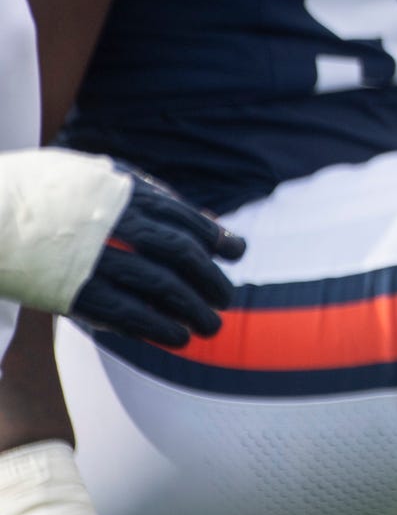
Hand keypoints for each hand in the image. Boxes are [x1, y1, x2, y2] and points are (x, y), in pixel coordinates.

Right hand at [0, 152, 242, 345]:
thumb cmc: (42, 193)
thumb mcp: (93, 176)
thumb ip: (145, 193)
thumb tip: (201, 216)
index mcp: (121, 190)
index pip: (181, 215)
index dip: (213, 235)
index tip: (236, 251)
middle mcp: (111, 222)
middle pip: (179, 252)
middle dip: (209, 277)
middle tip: (227, 296)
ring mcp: (91, 257)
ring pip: (158, 285)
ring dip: (191, 308)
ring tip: (210, 326)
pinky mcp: (70, 290)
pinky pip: (124, 312)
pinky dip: (155, 326)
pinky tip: (177, 338)